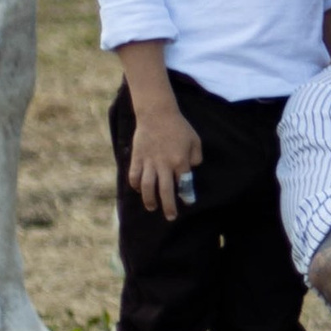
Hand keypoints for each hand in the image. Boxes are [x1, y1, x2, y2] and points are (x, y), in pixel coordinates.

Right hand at [128, 99, 203, 218]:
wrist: (157, 113)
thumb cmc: (178, 126)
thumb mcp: (194, 139)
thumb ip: (196, 156)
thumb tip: (193, 170)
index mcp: (180, 160)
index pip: (184, 184)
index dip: (186, 195)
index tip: (187, 203)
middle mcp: (164, 164)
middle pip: (165, 191)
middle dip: (168, 207)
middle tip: (171, 217)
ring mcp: (149, 162)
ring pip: (147, 188)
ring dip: (149, 200)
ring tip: (152, 207)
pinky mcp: (137, 159)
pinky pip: (134, 177)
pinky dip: (136, 186)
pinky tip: (140, 190)